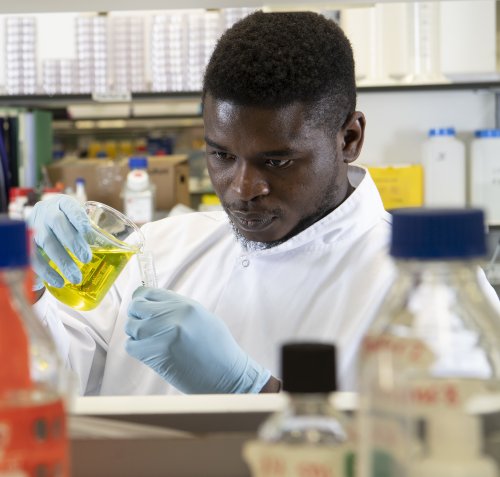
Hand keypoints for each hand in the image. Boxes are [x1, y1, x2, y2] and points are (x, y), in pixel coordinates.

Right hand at [29, 194, 91, 288]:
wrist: (38, 221)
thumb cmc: (66, 222)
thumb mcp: (76, 218)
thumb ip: (91, 229)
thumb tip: (122, 249)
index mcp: (62, 203)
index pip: (69, 205)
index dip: (78, 216)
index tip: (88, 229)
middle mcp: (46, 211)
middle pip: (57, 223)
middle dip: (73, 241)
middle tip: (87, 258)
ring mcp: (34, 226)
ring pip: (46, 241)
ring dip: (62, 260)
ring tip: (76, 277)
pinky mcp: (26, 242)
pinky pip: (33, 257)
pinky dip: (46, 271)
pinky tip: (58, 282)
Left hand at [125, 287, 270, 393]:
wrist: (228, 375)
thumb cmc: (216, 348)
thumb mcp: (200, 317)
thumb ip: (176, 309)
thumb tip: (151, 304)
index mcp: (185, 305)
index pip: (148, 292)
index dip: (141, 300)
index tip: (142, 309)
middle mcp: (173, 315)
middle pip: (136, 307)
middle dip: (136, 316)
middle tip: (144, 326)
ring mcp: (164, 334)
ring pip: (131, 327)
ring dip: (136, 334)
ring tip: (151, 342)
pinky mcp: (157, 354)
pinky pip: (131, 346)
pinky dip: (136, 349)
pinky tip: (150, 353)